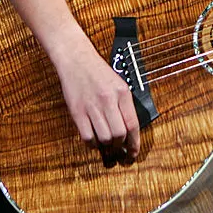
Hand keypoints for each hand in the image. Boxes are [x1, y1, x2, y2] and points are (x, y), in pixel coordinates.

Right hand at [53, 43, 140, 165]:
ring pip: (104, 138)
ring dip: (106, 145)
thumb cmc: (98, 72)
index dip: (135, 143)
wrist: (77, 60)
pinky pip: (87, 137)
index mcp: (122, 93)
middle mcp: (108, 100)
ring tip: (106, 142)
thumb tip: (129, 129)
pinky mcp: (77, 112)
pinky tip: (93, 140)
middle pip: (119, 134)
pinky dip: (92, 143)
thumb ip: (125, 105)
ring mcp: (92, 107)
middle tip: (118, 146)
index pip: (133, 124)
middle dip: (120, 145)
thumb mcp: (119, 84)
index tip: (134, 152)